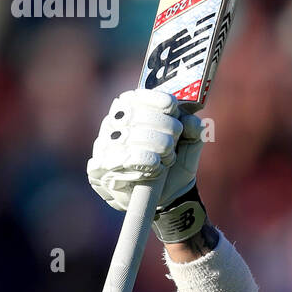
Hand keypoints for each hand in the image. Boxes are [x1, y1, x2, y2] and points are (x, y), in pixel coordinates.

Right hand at [87, 89, 202, 212]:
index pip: (138, 96)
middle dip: (168, 129)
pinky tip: (155, 168)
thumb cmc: (172, 162)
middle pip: (142, 115)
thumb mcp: (189, 144)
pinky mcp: (98, 166)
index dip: (158, 100)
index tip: (173, 108)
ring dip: (161, 148)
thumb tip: (192, 122)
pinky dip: (149, 163)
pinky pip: (128, 158)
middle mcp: (112, 123)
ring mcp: (103, 144)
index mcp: (130, 110)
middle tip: (173, 144)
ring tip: (166, 159)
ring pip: (137, 136)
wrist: (164, 196)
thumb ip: (193, 130)